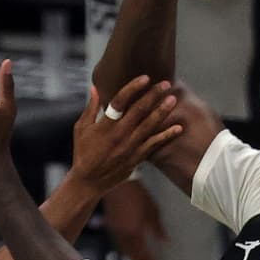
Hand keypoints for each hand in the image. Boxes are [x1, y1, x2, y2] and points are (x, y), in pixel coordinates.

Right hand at [72, 76, 179, 198]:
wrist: (89, 182)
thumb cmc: (83, 153)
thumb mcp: (81, 129)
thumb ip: (90, 108)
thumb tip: (95, 87)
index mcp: (105, 126)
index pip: (120, 102)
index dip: (133, 88)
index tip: (145, 78)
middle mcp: (119, 135)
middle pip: (139, 111)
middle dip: (153, 96)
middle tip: (165, 84)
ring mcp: (129, 147)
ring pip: (149, 126)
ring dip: (162, 112)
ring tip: (172, 99)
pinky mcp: (136, 158)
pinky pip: (154, 145)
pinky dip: (166, 136)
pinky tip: (178, 127)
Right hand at [102, 177, 168, 259]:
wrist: (117, 183)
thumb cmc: (136, 194)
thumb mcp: (152, 209)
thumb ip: (158, 227)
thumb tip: (164, 240)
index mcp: (134, 232)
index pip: (142, 254)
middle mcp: (122, 235)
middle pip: (131, 255)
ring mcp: (114, 231)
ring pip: (124, 250)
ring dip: (132, 256)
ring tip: (141, 257)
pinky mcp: (109, 225)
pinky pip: (118, 242)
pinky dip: (126, 247)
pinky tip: (131, 245)